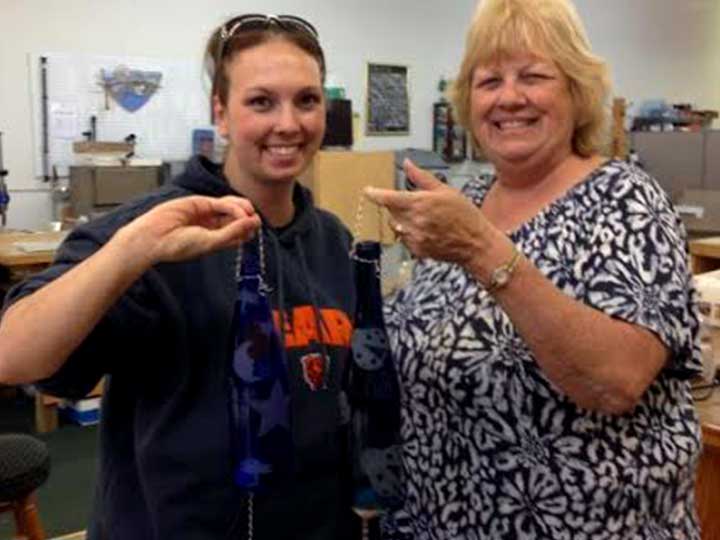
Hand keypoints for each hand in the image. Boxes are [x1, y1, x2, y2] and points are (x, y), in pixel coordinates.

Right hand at [115, 195, 261, 264]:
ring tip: (250, 213)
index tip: (254, 230)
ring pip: (231, 207)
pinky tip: (239, 212)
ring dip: (243, 208)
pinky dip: (233, 206)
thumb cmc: (178, 246)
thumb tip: (253, 222)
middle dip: (248, 217)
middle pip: (237, 218)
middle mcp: (212, 225)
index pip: (238, 232)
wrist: (154, 238)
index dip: (248, 229)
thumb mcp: (211, 242)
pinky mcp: (199, 203)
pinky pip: (220, 203)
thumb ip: (233, 232)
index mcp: (215, 238)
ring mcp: (206, 213)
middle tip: (255, 220)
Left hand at [364, 159, 494, 265]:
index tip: (367, 191)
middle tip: (416, 204)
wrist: (475, 243)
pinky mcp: (417, 250)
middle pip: (391, 211)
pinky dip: (409, 233)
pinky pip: (404, 238)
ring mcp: (414, 237)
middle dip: (397, 205)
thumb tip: (407, 164)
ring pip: (396, 225)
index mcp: (419, 203)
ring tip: (423, 219)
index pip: (388, 198)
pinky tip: (426, 231)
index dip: (374, 194)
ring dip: (402, 220)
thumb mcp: (445, 190)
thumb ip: (421, 178)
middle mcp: (413, 221)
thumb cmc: (464, 215)